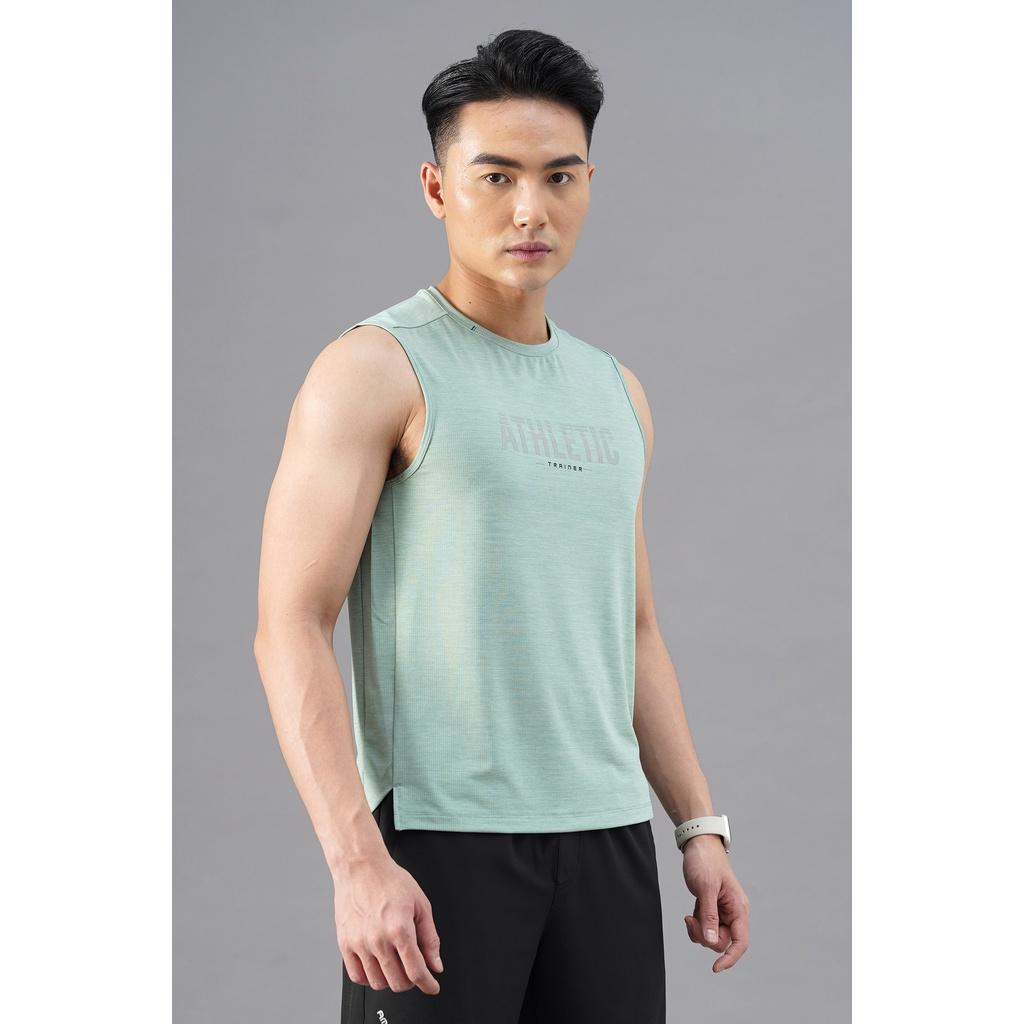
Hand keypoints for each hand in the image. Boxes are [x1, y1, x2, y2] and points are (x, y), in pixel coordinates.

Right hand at [334, 850, 443, 994]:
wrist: (361, 867)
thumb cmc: (390, 880)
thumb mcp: (421, 904)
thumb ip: (430, 938)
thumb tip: (435, 963)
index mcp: (399, 929)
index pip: (416, 971)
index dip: (428, 984)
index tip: (432, 986)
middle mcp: (378, 939)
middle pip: (397, 982)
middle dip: (411, 981)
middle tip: (414, 970)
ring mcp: (359, 943)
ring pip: (377, 983)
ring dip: (391, 980)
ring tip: (396, 964)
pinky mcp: (345, 944)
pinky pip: (357, 976)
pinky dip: (370, 977)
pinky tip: (378, 965)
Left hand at [681, 834, 749, 971]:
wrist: (698, 843)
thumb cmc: (705, 861)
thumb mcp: (705, 888)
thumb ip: (709, 915)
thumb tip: (712, 942)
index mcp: (738, 908)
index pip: (741, 941)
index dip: (730, 958)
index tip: (715, 968)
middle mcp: (733, 912)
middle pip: (723, 941)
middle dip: (706, 936)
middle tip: (691, 920)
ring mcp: (722, 911)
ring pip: (712, 937)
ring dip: (699, 932)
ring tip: (689, 916)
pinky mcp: (711, 909)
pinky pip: (705, 928)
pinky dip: (696, 926)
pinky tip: (690, 914)